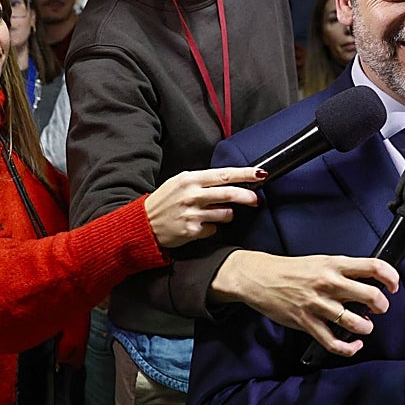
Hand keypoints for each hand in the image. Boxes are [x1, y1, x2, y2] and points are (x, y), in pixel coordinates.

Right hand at [144, 167, 264, 247]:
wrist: (143, 224)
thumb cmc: (165, 202)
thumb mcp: (180, 183)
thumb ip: (204, 181)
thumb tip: (231, 181)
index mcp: (190, 179)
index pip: (224, 174)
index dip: (245, 174)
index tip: (261, 173)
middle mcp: (192, 194)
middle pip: (230, 194)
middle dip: (248, 197)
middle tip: (256, 200)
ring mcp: (192, 213)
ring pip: (226, 213)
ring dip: (227, 214)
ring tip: (214, 214)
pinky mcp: (192, 231)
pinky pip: (214, 229)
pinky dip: (212, 227)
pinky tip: (200, 225)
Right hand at [211, 251, 400, 355]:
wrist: (259, 277)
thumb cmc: (291, 270)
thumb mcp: (321, 261)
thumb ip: (343, 271)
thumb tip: (368, 282)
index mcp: (334, 264)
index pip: (373, 266)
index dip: (391, 277)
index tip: (394, 286)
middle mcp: (329, 283)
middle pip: (370, 296)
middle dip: (381, 306)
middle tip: (379, 308)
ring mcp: (318, 304)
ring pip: (355, 322)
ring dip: (366, 327)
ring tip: (365, 326)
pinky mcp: (306, 322)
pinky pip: (334, 342)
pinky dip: (349, 348)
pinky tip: (354, 345)